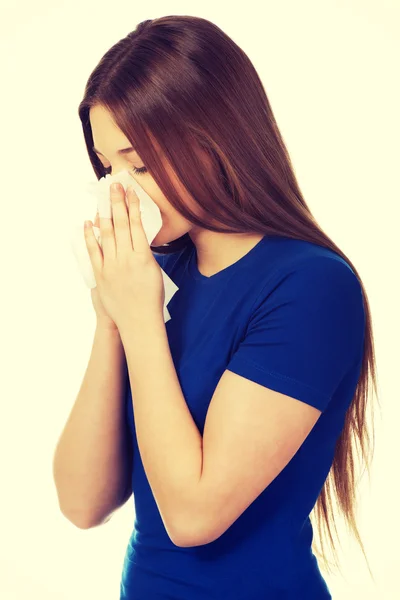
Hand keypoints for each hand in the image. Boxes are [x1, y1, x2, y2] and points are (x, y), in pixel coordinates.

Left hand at [84, 183, 164, 332]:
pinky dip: (90, 236)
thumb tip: (137, 236)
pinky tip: (88, 223)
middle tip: (115, 186)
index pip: (137, 225)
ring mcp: (112, 266)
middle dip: (118, 203)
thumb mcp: (154, 271)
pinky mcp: (101, 275)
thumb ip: (144, 253)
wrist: (138, 321)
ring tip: (103, 198)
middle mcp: (126, 259)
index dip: (134, 207)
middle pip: (121, 225)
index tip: (132, 192)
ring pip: (107, 235)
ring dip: (105, 214)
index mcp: (144, 257)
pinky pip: (94, 251)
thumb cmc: (151, 298)